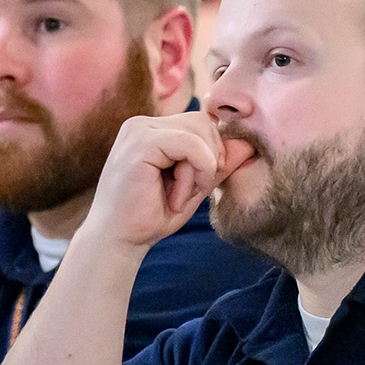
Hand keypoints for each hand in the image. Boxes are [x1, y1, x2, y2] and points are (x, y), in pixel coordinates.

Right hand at [79, 112, 251, 253]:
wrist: (117, 242)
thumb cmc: (151, 216)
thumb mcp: (193, 186)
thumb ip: (216, 164)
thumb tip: (247, 144)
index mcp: (152, 130)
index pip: (200, 123)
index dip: (212, 153)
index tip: (201, 186)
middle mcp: (142, 124)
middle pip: (202, 121)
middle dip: (209, 159)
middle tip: (193, 193)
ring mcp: (139, 130)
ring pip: (199, 131)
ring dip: (201, 169)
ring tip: (178, 197)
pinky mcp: (140, 142)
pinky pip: (191, 145)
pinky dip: (195, 174)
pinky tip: (176, 198)